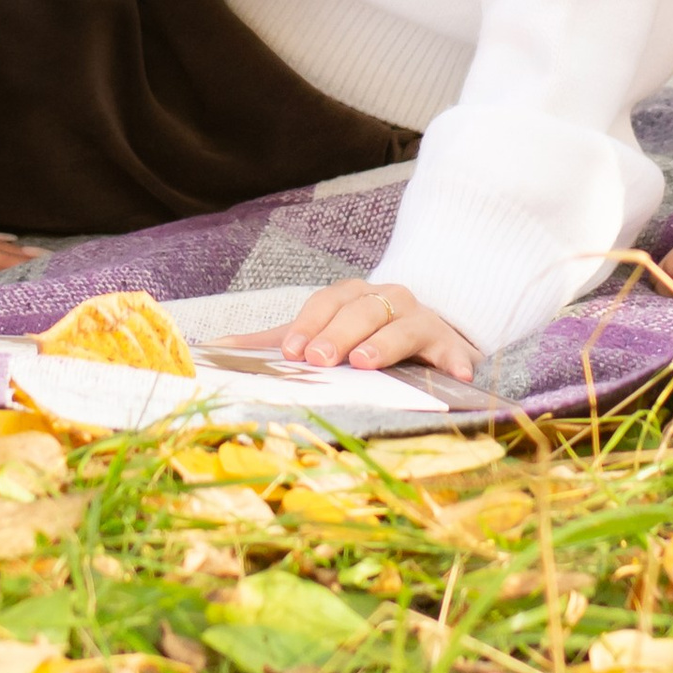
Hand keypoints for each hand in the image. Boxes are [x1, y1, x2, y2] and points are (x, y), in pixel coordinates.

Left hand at [226, 278, 477, 381]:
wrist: (428, 332)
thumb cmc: (364, 337)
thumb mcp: (321, 336)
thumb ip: (274, 342)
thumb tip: (216, 348)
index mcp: (351, 297)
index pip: (325, 302)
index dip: (308, 325)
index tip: (290, 354)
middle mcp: (385, 299)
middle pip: (361, 309)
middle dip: (338, 333)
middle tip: (319, 360)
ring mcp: (420, 318)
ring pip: (403, 322)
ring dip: (384, 342)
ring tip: (365, 363)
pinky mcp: (448, 342)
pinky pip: (453, 348)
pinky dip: (455, 359)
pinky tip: (456, 375)